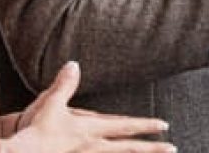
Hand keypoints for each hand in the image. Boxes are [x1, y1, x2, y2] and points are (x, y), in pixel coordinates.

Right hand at [12, 61, 174, 152]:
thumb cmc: (36, 131)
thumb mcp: (51, 103)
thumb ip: (64, 85)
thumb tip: (73, 64)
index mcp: (90, 129)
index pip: (124, 126)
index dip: (145, 125)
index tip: (163, 125)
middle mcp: (94, 146)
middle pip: (129, 148)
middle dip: (151, 148)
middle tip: (172, 148)